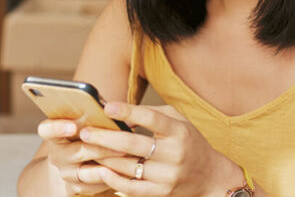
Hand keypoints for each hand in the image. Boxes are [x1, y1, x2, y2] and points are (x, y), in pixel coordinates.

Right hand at [36, 119, 126, 194]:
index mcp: (55, 135)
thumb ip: (94, 117)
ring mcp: (66, 173)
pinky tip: (125, 172)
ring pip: (87, 172)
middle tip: (119, 143)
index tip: (73, 126)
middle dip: (100, 147)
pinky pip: (94, 186)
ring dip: (107, 164)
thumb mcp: (82, 125)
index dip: (57, 128)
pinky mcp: (77, 187)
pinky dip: (110, 179)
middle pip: (77, 151)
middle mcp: (57, 155)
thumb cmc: (82, 137)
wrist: (73, 163)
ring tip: (124, 158)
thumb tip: (120, 111)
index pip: (47, 129)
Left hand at [79, 103, 245, 196]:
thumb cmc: (189, 142)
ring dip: (103, 158)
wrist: (210, 176)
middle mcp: (174, 154)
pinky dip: (113, 180)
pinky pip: (132, 188)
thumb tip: (120, 115)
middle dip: (104, 138)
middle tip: (84, 132)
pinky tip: (100, 171)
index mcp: (179, 131)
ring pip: (128, 167)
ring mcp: (168, 175)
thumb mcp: (178, 121)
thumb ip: (151, 114)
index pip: (152, 118)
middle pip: (133, 145)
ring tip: (85, 150)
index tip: (107, 107)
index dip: (129, 111)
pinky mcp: (161, 192)